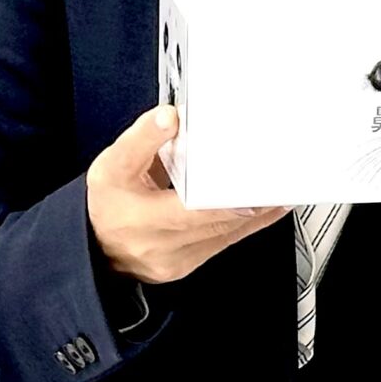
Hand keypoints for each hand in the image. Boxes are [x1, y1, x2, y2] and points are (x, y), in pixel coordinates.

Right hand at [85, 104, 289, 283]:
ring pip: (226, 235)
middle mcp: (158, 244)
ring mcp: (177, 260)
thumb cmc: (108, 202)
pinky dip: (250, 223)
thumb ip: (142, 138)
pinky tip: (270, 207)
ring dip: (256, 212)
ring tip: (282, 189)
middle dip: (249, 201)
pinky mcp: (190, 264)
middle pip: (214, 222)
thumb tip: (169, 117)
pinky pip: (226, 243)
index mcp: (137, 218)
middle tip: (277, 180)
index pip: (187, 211)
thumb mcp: (113, 164)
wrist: (97, 242)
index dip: (222, 200)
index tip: (248, 184)